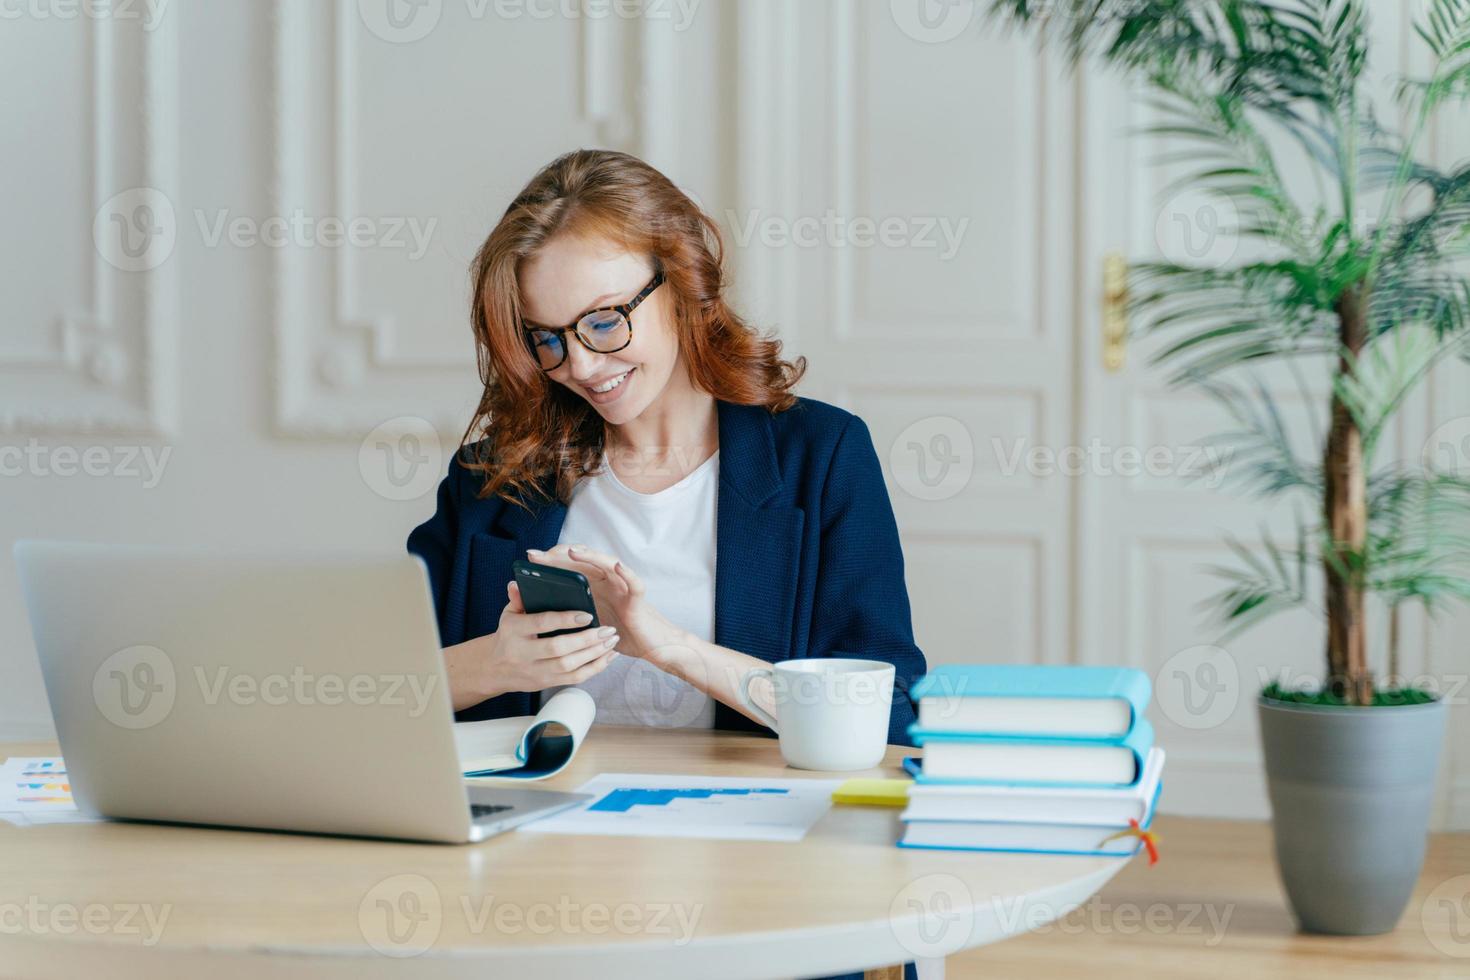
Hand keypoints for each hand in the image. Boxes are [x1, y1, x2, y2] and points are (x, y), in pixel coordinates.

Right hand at [482, 579, 621, 694]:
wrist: (495, 668)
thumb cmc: (508, 635)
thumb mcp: (509, 614)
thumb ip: (518, 598)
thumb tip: (517, 583)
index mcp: (515, 631)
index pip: (542, 624)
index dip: (566, 620)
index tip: (588, 614)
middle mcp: (524, 654)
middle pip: (559, 648)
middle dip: (587, 639)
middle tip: (608, 629)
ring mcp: (535, 671)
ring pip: (569, 666)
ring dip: (594, 654)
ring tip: (611, 640)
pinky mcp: (546, 683)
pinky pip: (574, 679)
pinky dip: (594, 668)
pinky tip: (608, 656)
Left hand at [526, 544, 689, 666]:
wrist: (650, 647)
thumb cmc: (618, 634)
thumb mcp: (586, 624)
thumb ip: (568, 614)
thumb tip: (539, 610)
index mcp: (593, 586)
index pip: (571, 565)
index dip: (552, 560)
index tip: (530, 559)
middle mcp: (607, 582)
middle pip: (583, 561)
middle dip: (560, 555)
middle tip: (537, 555)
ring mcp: (622, 588)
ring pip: (607, 564)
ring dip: (590, 556)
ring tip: (572, 551)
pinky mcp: (636, 600)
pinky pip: (634, 583)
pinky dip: (627, 573)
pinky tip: (617, 565)